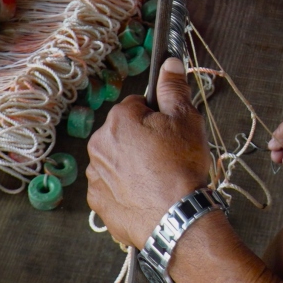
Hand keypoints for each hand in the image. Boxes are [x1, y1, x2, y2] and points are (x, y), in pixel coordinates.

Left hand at [87, 58, 210, 247]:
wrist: (178, 219)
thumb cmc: (182, 169)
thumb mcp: (186, 119)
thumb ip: (174, 88)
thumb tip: (170, 63)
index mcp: (119, 119)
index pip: (137, 106)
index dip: (157, 118)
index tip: (169, 134)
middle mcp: (99, 144)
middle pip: (124, 133)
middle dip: (142, 141)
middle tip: (167, 157)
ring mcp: (96, 175)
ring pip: (117, 160)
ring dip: (132, 165)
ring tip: (158, 178)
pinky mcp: (98, 201)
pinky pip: (111, 187)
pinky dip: (125, 190)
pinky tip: (146, 194)